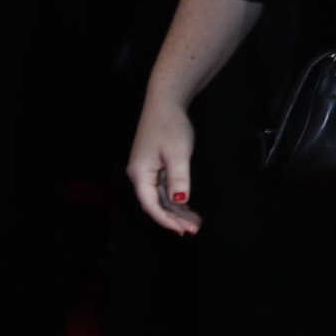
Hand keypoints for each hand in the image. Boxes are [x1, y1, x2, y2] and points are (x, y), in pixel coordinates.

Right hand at [127, 96, 200, 234]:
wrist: (164, 105)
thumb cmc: (169, 126)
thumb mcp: (177, 153)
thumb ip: (178, 179)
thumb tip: (179, 202)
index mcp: (140, 174)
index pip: (150, 204)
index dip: (166, 220)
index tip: (182, 231)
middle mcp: (140, 175)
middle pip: (155, 203)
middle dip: (174, 218)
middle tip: (194, 229)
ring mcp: (146, 171)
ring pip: (161, 197)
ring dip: (176, 211)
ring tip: (195, 222)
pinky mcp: (154, 167)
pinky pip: (163, 188)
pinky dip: (176, 199)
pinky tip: (187, 207)